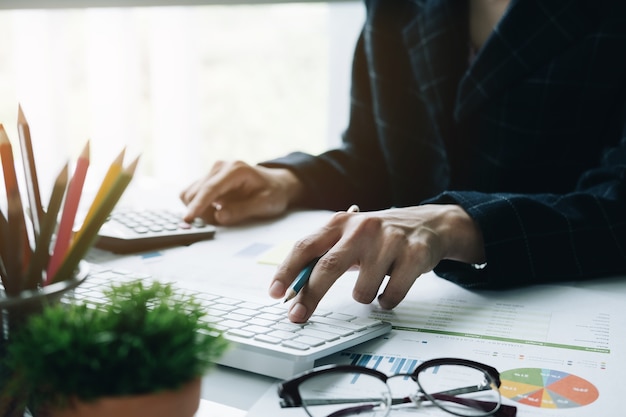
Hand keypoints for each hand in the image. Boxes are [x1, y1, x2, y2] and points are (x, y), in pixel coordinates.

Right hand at [180, 160, 302, 224]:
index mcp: (235, 170)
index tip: (188, 219)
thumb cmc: (273, 193)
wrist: (275, 184)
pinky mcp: (207, 180)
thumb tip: (219, 216)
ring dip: (200, 210)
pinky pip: (193, 195)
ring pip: (190, 195)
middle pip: (195, 193)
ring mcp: (211, 172)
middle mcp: (220, 167)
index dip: (198, 205)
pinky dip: (198, 207)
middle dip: (202, 212)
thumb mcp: (265, 204)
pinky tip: (215, 210)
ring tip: (222, 214)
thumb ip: (242, 210)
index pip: (210, 189)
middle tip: (222, 221)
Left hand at [269, 205, 484, 322]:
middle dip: (310, 297)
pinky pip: (390, 296)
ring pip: (362, 291)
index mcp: (341, 223)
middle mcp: (362, 228)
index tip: (275, 293)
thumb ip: (323, 257)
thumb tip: (294, 291)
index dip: (287, 271)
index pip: (306, 246)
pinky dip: (387, 301)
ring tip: (373, 283)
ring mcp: (389, 241)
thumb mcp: (350, 237)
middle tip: (298, 317)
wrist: (429, 224)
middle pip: (328, 267)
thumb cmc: (380, 235)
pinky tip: (391, 287)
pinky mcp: (413, 255)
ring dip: (364, 297)